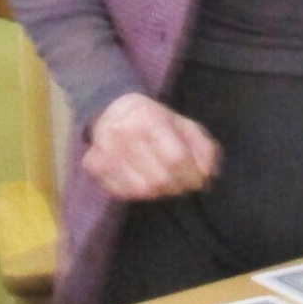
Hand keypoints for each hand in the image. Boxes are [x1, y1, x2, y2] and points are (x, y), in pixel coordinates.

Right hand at [83, 93, 220, 201]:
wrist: (111, 109)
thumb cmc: (152, 119)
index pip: (176, 159)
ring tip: (163, 182)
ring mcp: (106, 153)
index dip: (191, 176)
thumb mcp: (183, 124)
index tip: (197, 180)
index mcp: (150, 120)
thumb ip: (202, 147)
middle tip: (181, 183)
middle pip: (159, 180)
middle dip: (177, 187)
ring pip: (141, 191)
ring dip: (158, 193)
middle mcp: (124, 136)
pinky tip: (142, 181)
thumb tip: (208, 175)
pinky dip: (138, 194)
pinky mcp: (93, 167)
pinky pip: (122, 193)